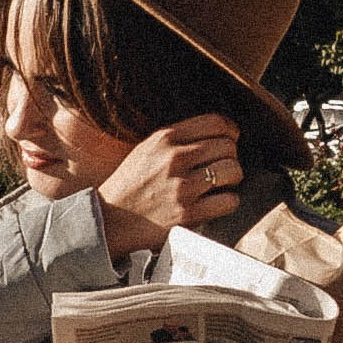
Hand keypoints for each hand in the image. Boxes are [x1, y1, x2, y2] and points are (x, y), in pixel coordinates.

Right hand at [93, 115, 243, 253]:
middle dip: (230, 156)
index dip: (230, 130)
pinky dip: (228, 201)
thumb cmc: (129, 185)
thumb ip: (177, 140)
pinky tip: (216, 202)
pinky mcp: (188, 214)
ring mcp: (182, 187)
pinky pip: (229, 200)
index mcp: (164, 139)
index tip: (230, 139)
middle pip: (228, 146)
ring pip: (233, 170)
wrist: (108, 220)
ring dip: (232, 177)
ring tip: (222, 183)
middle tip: (222, 166)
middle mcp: (174, 159)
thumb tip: (218, 134)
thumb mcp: (146, 150)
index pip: (215, 122)